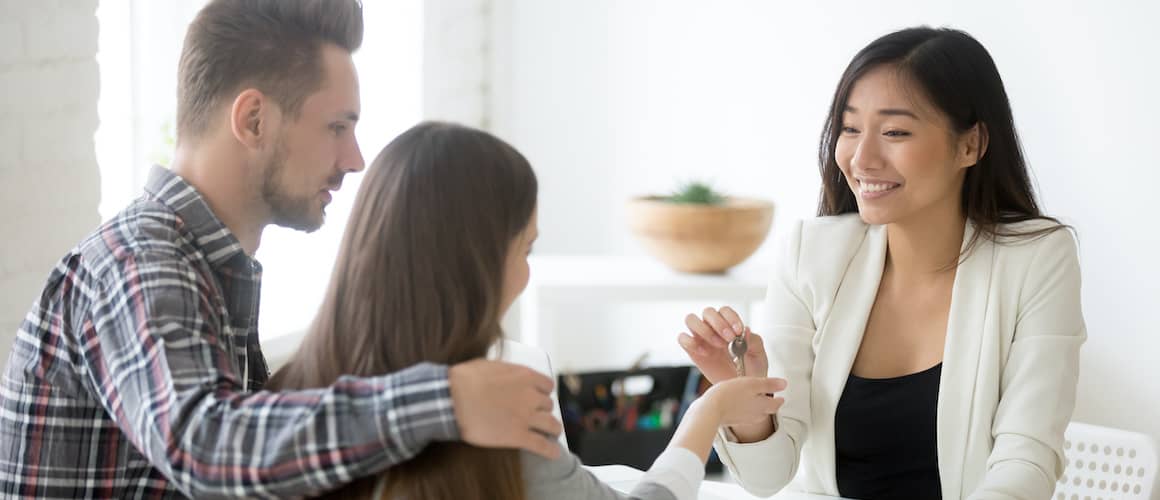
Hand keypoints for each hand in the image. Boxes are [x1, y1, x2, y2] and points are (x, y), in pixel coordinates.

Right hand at [448, 359, 562, 458]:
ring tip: (552, 433)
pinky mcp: (518, 437)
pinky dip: (551, 451)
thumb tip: (508, 375)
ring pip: (552, 425)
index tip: (538, 397)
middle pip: (548, 405)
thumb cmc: (465, 380)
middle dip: (542, 410)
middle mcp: (530, 396)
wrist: (452, 399)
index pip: (547, 386)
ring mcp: (526, 417)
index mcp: (525, 376)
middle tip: (536, 416)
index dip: (542, 393)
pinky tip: (554, 454)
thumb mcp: (490, 366)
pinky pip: (542, 445)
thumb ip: (506, 372)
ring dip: (553, 429)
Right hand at [677, 306, 768, 383]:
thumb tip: (746, 330)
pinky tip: (706, 353)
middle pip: (707, 312)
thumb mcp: (758, 355)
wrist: (742, 389)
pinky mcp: (692, 350)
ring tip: (718, 345)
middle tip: (729, 338)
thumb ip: (753, 341)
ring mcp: (701, 338)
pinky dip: (691, 342)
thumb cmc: (751, 370)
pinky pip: (682, 338)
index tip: (738, 331)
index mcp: (729, 325)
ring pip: (691, 319)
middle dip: (718, 323)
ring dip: (704, 329)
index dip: (730, 318)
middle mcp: (713, 328)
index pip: (725, 311)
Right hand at [700, 376, 785, 426]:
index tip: (781, 397)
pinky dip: (744, 410)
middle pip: (766, 411)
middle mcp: (755, 415)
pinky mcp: (731, 420)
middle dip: (769, 405)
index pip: (776, 405)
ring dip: (756, 408)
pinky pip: (742, 415)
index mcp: (762, 406)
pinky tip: (738, 404)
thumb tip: (784, 384)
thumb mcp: (752, 384)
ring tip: (755, 401)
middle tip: (770, 399)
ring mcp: (742, 419)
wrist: (710, 409)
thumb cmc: (730, 394)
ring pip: (754, 414)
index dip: (779, 400)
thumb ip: (769, 384)